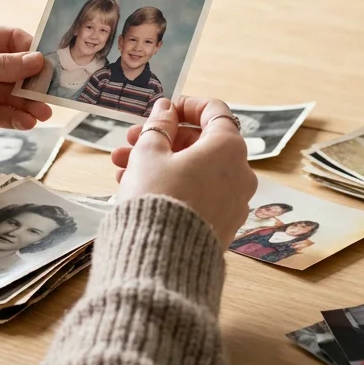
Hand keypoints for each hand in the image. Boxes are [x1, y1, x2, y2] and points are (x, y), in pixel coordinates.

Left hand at [0, 24, 52, 148]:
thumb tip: (35, 60)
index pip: (7, 39)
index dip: (29, 50)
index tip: (48, 62)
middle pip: (12, 69)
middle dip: (32, 82)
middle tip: (52, 93)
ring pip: (8, 93)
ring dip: (27, 103)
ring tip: (44, 114)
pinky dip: (13, 117)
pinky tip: (27, 122)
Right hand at [110, 97, 256, 243]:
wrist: (163, 258)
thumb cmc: (157, 198)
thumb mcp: (149, 153)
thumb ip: (159, 126)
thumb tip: (166, 110)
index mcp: (228, 148)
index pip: (214, 111)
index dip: (186, 106)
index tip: (164, 110)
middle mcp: (240, 173)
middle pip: (201, 143)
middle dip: (163, 139)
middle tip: (131, 141)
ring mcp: (235, 202)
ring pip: (196, 171)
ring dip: (161, 163)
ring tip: (122, 169)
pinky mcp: (224, 225)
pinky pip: (200, 195)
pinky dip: (176, 186)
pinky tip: (140, 190)